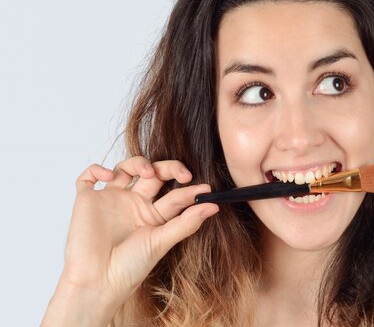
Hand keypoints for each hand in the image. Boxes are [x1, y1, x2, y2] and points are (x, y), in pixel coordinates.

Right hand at [58, 157, 217, 312]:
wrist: (98, 282)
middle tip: (183, 174)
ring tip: (148, 171)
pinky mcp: (88, 201)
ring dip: (138, 162)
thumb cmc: (130, 268)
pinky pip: (88, 177)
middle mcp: (134, 203)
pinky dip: (97, 169)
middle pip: (154, 174)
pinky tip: (109, 176)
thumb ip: (186, 223)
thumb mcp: (162, 242)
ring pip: (126, 168)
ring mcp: (112, 200)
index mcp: (154, 214)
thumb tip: (214, 206)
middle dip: (169, 168)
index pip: (175, 195)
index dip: (190, 190)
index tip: (205, 190)